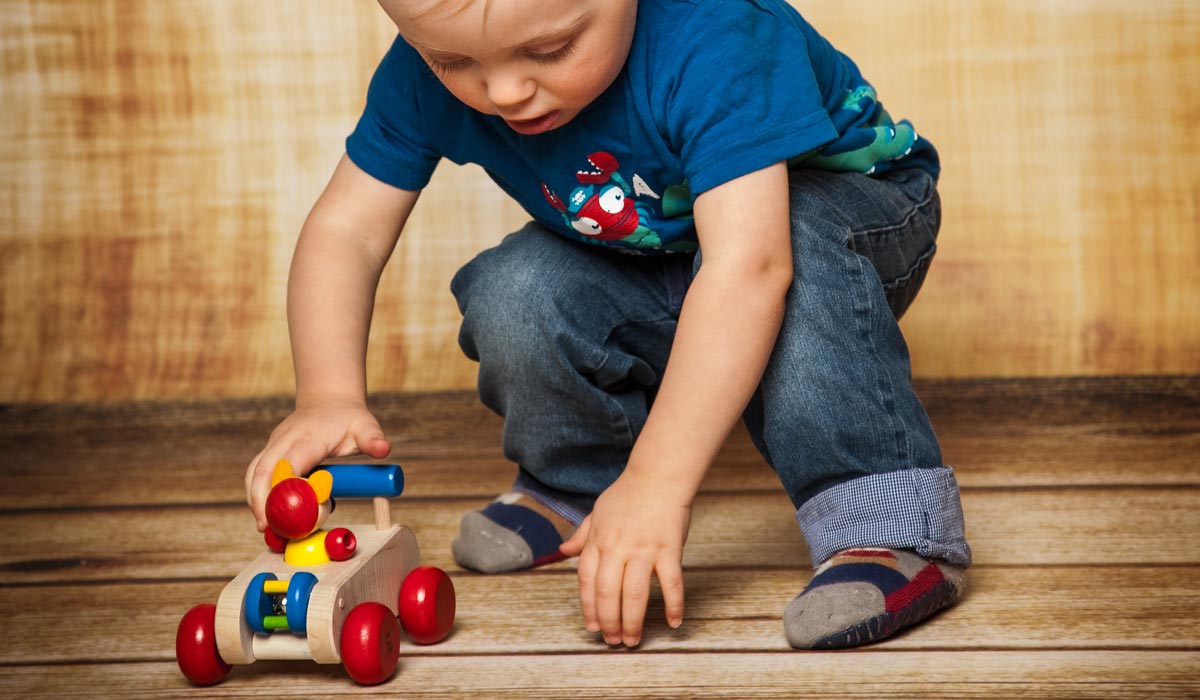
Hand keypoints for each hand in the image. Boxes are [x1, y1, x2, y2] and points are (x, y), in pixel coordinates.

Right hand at [244, 398, 389, 530]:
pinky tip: (263, 510)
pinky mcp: (271, 449)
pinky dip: (256, 490)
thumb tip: (383, 450)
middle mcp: (286, 439)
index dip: (284, 486)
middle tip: (265, 527)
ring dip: (254, 497)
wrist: (330, 400)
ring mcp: (275, 443)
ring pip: (255, 470)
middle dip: (261, 498)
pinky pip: (257, 470)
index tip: (285, 511)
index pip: (291, 462)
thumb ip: (373, 440)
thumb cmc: (348, 417)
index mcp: (309, 438)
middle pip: (264, 469)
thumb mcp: (366, 427)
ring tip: (262, 525)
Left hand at [559, 471, 690, 646]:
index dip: (587, 607)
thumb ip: (582, 535)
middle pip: (607, 593)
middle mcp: (617, 548)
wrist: (659, 474)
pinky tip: (674, 622)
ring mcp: (643, 549)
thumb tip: (562, 551)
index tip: (592, 627)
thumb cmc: (629, 493)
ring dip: (632, 621)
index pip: (586, 581)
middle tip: (612, 641)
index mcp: (598, 541)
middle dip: (608, 622)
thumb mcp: (598, 511)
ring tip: (632, 639)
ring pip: (634, 594)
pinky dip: (674, 604)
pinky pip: (671, 583)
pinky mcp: (668, 549)